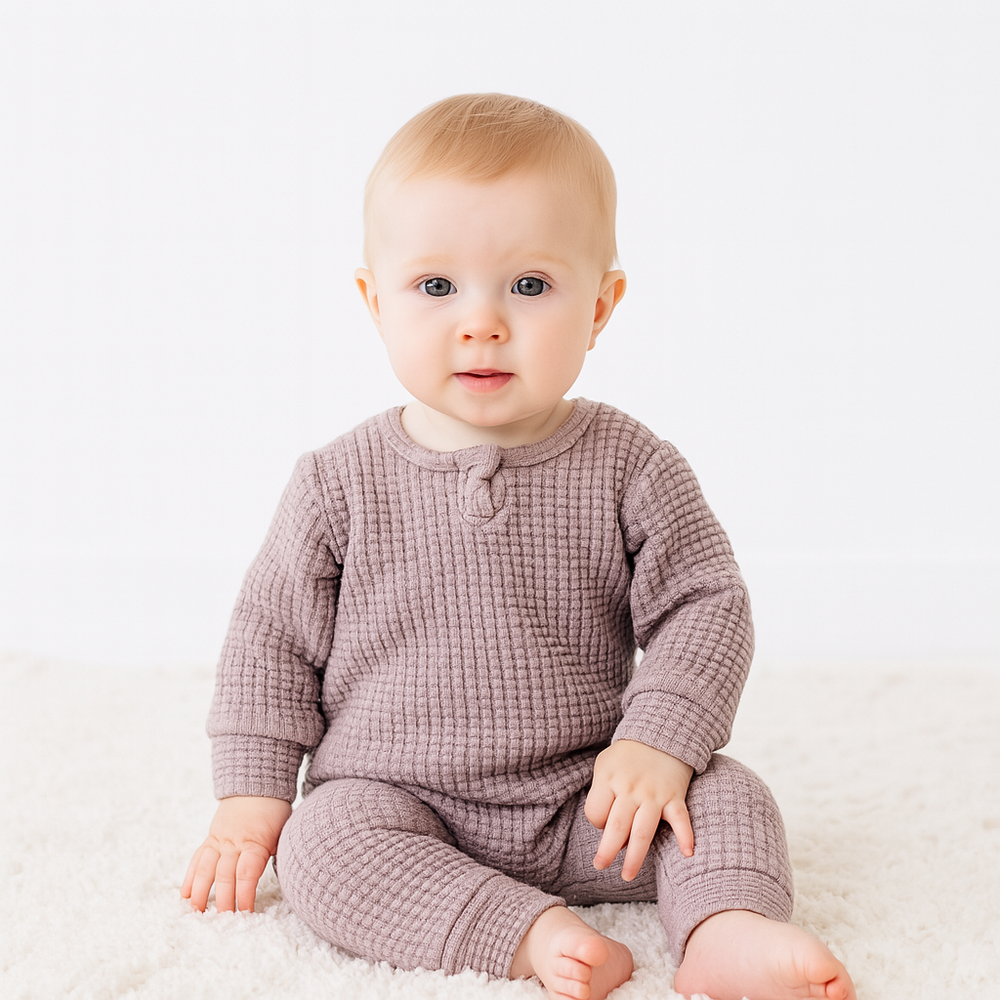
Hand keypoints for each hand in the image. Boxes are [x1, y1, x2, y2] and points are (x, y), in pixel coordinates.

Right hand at [181, 795, 291, 911]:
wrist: (257, 785)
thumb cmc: (275, 811)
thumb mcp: (283, 831)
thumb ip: (278, 853)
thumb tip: (286, 877)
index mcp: (254, 841)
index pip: (247, 872)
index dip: (245, 894)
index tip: (246, 913)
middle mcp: (233, 842)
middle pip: (224, 874)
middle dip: (223, 899)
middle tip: (223, 920)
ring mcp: (219, 839)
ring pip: (206, 867)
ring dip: (200, 891)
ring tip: (196, 912)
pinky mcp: (211, 838)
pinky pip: (198, 857)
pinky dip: (191, 876)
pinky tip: (185, 894)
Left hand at [584, 740, 694, 880]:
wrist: (661, 734)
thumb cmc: (628, 756)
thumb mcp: (605, 765)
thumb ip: (602, 795)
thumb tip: (610, 831)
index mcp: (610, 779)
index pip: (595, 812)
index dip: (596, 822)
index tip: (603, 823)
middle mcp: (631, 789)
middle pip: (616, 826)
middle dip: (607, 851)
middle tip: (600, 867)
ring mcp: (654, 794)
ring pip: (643, 831)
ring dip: (635, 856)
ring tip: (627, 875)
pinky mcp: (674, 797)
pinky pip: (680, 819)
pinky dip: (685, 836)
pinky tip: (687, 854)